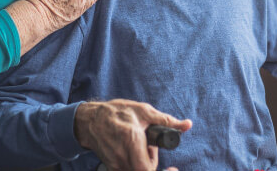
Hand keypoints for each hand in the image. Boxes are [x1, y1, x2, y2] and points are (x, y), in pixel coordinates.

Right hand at [74, 99, 191, 170]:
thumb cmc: (117, 112)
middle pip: (145, 170)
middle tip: (150, 147)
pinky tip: (131, 151)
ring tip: (139, 146)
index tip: (173, 169)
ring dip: (144, 162)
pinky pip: (128, 169)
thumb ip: (166, 120)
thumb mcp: (143, 111)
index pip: (147, 168)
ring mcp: (115, 164)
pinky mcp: (111, 167)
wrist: (90, 120)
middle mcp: (122, 155)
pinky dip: (135, 163)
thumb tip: (187, 124)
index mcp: (131, 139)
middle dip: (152, 162)